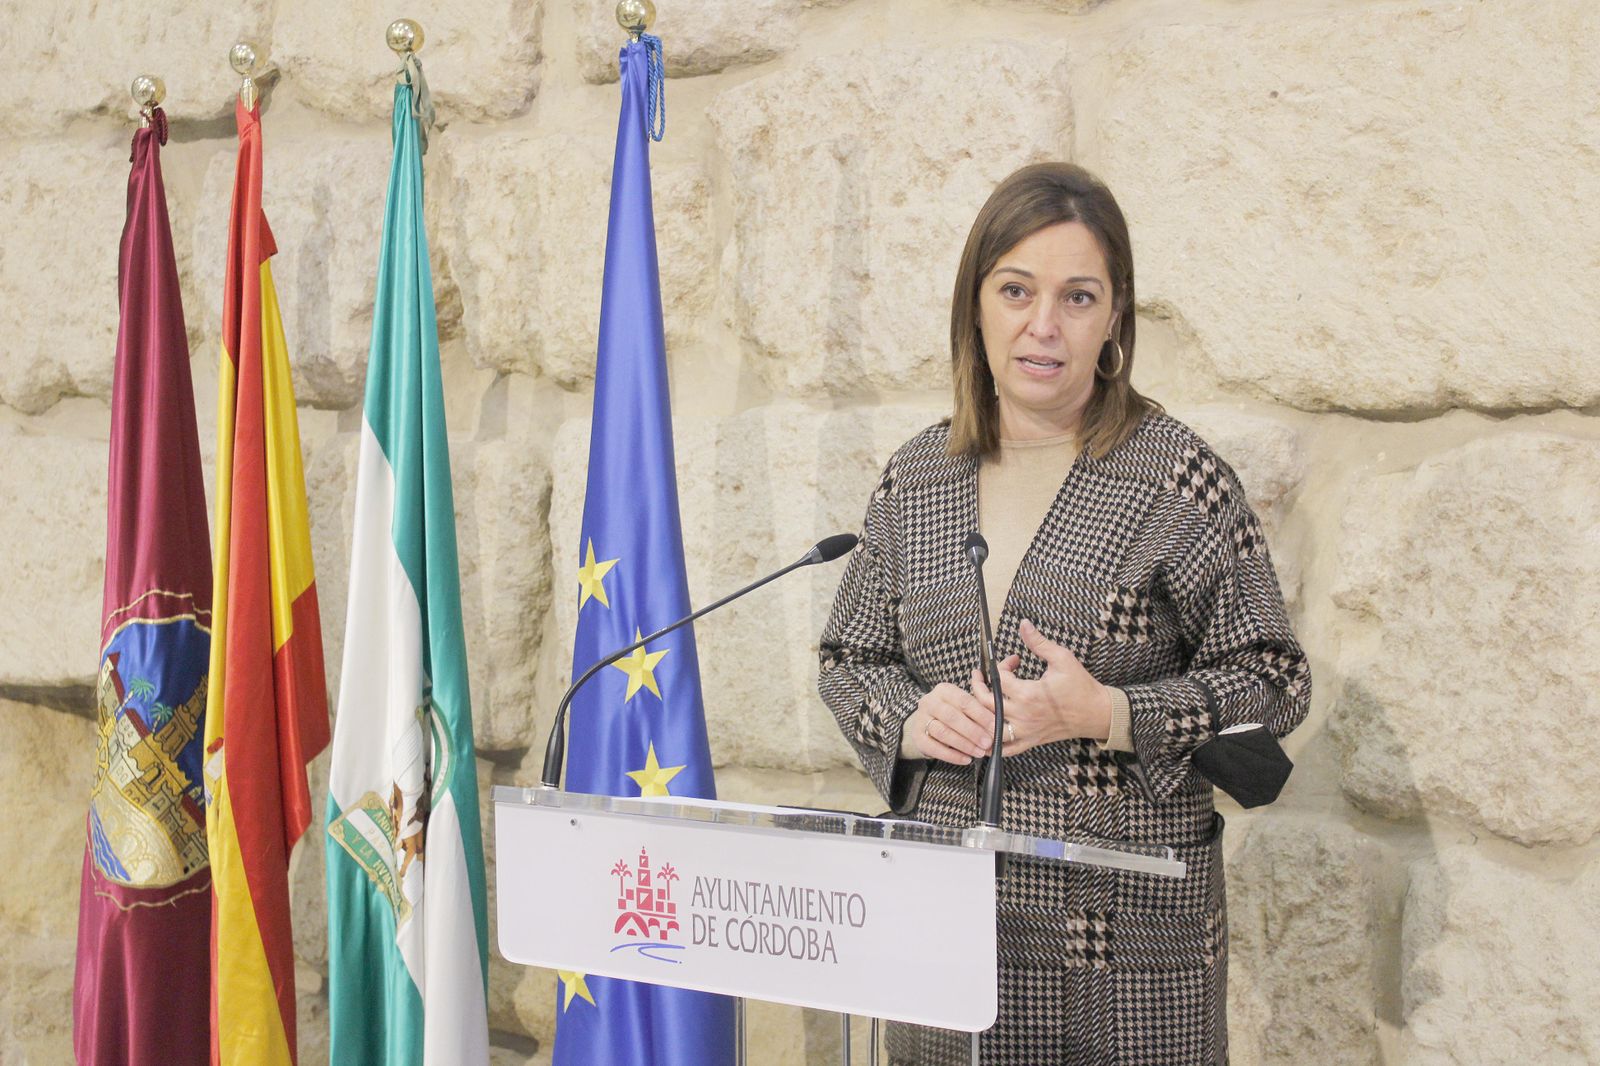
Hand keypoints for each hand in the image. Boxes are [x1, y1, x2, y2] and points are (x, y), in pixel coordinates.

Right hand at [904, 682, 994, 764]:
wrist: (925, 723)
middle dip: (972, 731)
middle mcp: (929, 702)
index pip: (964, 701)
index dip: (980, 714)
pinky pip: (934, 748)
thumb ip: (979, 711)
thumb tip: (998, 725)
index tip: (995, 726)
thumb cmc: (952, 714)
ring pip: (943, 732)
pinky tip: (966, 760)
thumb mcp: (963, 707)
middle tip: (988, 742)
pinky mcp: (917, 737)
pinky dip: (952, 755)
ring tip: (980, 752)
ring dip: (964, 744)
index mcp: (944, 690)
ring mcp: (920, 719)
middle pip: (952, 717)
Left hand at [973, 619, 1111, 755]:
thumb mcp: (1062, 658)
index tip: (1013, 660)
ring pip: (990, 727)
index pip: (1000, 678)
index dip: (1002, 664)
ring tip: (980, 700)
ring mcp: (1025, 731)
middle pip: (986, 702)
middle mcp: (1023, 715)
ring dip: (980, 713)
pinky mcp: (1030, 741)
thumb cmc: (1080, 686)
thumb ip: (1039, 642)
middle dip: (979, 685)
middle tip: (980, 675)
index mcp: (1029, 694)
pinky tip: (987, 732)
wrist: (1097, 713)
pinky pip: (1006, 748)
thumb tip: (1023, 624)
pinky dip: (992, 743)